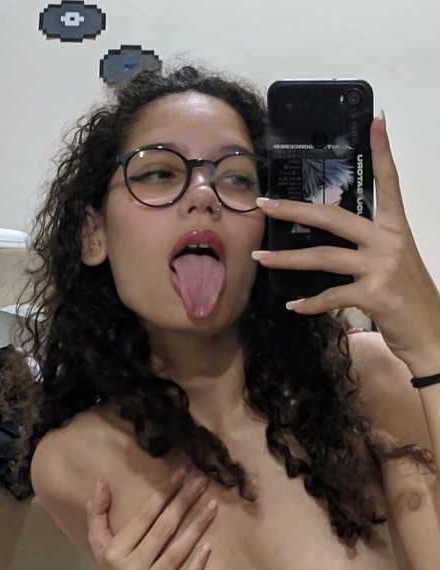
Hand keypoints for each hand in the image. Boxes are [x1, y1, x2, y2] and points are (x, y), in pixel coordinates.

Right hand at [86, 471, 216, 569]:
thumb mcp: (99, 545)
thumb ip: (98, 513)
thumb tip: (102, 481)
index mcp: (115, 552)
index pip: (144, 516)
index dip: (163, 492)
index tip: (181, 473)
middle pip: (163, 530)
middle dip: (183, 502)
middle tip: (202, 481)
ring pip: (175, 554)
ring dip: (196, 528)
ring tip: (212, 506)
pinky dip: (195, 567)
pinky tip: (209, 547)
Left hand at [255, 113, 439, 373]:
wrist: (431, 333)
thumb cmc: (408, 297)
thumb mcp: (393, 263)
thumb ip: (366, 248)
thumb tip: (327, 241)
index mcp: (396, 229)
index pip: (389, 183)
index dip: (382, 152)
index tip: (376, 122)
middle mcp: (389, 242)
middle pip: (334, 217)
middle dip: (295, 210)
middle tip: (265, 205)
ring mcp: (382, 267)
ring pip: (324, 257)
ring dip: (287, 259)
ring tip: (261, 259)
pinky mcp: (374, 294)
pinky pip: (331, 295)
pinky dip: (310, 303)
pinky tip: (294, 305)